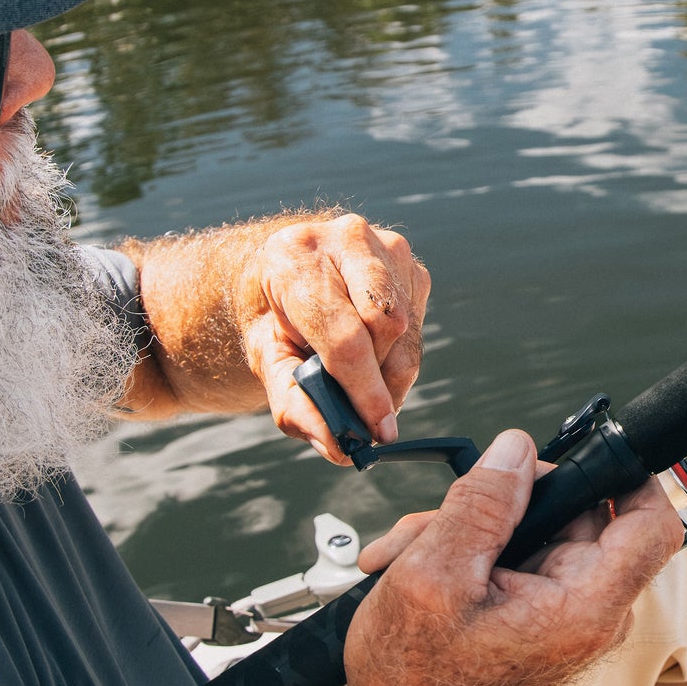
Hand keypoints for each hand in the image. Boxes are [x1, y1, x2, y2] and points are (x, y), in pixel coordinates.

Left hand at [235, 214, 429, 460]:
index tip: (377, 433)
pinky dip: (398, 355)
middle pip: (385, 328)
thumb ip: (296, 405)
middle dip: (379, 382)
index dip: (364, 390)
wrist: (286, 271)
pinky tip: (371, 353)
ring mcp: (385, 245)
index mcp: (295, 257)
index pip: (344, 335)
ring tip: (359, 382)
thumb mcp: (268, 361)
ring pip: (407, 328)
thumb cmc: (274, 319)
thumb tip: (340, 447)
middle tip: (365, 416)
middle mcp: (345, 238)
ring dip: (390, 372)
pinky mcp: (410, 263)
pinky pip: (418, 325)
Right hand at [345, 429, 683, 685]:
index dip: (633, 476)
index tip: (591, 450)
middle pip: (578, 516)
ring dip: (472, 529)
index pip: (651, 527)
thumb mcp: (434, 575)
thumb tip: (517, 450)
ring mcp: (563, 615)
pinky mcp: (538, 617)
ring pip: (536, 533)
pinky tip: (419, 567)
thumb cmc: (417, 685)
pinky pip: (517, 560)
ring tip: (413, 552)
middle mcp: (587, 612)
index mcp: (583, 607)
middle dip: (504, 501)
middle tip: (444, 514)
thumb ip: (482, 505)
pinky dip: (470, 555)